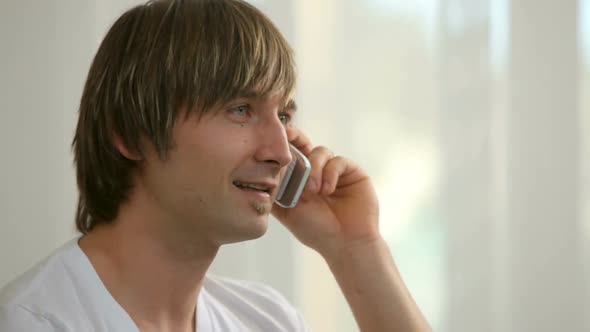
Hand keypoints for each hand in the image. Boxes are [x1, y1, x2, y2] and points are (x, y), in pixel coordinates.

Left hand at [272, 128, 380, 257]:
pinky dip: (330, 173)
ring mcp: (334, 170)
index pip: (288, 154)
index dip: (280, 144)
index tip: (268, 138)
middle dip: (295, 137)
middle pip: (304, 143)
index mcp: (299, 178)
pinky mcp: (352, 171)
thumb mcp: (287, 210)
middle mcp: (316, 170)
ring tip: (313, 190)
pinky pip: (337, 161)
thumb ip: (275, 190)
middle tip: (286, 136)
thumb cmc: (315, 230)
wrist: (344, 244)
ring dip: (314, 168)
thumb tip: (259, 169)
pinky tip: (327, 191)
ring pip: (320, 151)